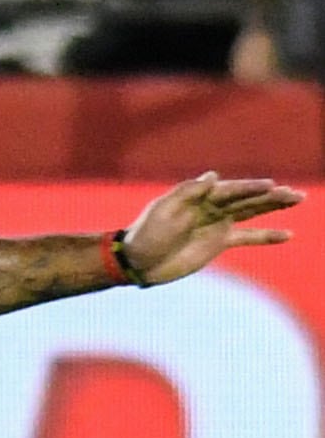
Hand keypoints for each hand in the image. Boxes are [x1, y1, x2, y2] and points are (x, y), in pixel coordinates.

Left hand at [119, 171, 303, 284]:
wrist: (138, 261)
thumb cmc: (147, 233)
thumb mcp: (164, 210)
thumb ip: (188, 193)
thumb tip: (213, 176)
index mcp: (200, 196)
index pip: (231, 190)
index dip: (250, 187)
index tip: (270, 185)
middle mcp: (213, 207)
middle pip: (248, 198)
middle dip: (272, 195)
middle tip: (296, 193)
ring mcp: (218, 224)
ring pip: (253, 212)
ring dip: (275, 206)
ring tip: (298, 199)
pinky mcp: (220, 242)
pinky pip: (249, 237)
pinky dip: (267, 236)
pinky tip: (287, 235)